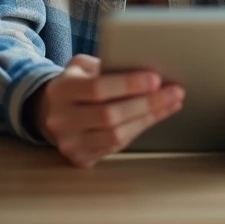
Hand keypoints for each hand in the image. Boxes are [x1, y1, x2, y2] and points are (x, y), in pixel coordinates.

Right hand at [30, 54, 183, 167]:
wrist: (50, 112)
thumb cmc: (75, 84)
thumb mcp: (82, 66)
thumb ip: (105, 65)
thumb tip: (144, 67)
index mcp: (61, 90)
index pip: (97, 88)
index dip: (128, 84)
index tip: (156, 78)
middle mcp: (61, 119)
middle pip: (109, 115)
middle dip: (147, 103)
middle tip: (174, 91)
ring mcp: (70, 142)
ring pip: (116, 135)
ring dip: (149, 118)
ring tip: (172, 102)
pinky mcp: (80, 158)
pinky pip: (116, 146)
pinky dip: (140, 129)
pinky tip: (156, 116)